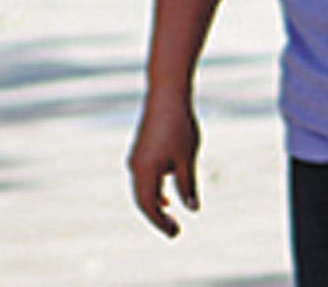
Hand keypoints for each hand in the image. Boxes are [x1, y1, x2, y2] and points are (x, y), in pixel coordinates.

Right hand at [127, 91, 200, 237]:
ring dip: (155, 204)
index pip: (149, 206)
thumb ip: (188, 184)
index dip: (161, 222)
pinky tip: (166, 195)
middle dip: (158, 217)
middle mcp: (135, 166)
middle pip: (143, 200)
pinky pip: (144, 177)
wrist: (167, 93)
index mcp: (144, 170)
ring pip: (142, 189)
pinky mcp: (140, 149)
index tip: (175, 233)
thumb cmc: (179, 125)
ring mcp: (136, 157)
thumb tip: (192, 208)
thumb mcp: (187, 158)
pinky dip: (154, 190)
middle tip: (174, 231)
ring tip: (170, 216)